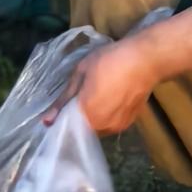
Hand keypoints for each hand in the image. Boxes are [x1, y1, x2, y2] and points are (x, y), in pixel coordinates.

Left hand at [43, 33, 161, 135]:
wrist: (145, 60)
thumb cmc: (109, 61)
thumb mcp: (80, 74)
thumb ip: (63, 100)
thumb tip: (45, 122)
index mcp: (87, 114)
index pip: (67, 128)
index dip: (61, 121)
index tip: (58, 113)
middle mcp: (102, 127)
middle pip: (82, 130)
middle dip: (76, 120)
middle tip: (78, 99)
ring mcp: (117, 127)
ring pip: (97, 129)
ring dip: (92, 119)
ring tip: (96, 98)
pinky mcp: (129, 123)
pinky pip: (110, 125)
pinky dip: (106, 117)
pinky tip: (109, 100)